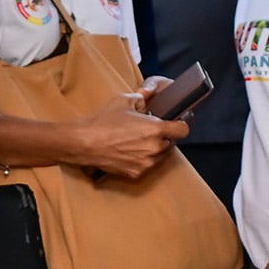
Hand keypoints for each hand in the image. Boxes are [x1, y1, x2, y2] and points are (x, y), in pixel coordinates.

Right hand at [67, 101, 190, 179]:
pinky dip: (143, 160)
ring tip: (139, 141)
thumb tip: (149, 95)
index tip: (174, 124)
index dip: (179, 125)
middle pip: (171, 143)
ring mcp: (146, 163)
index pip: (183, 130)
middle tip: (150, 131)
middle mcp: (155, 148)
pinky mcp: (137, 173)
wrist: (85, 142)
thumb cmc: (104, 121)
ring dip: (155, 149)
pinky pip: (147, 166)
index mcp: (155, 129)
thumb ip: (143, 97)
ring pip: (161, 156)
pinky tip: (131, 151)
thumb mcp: (124, 100)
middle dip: (164, 137)